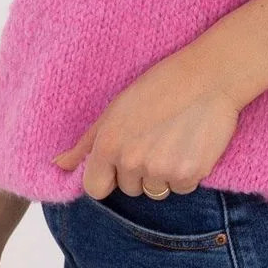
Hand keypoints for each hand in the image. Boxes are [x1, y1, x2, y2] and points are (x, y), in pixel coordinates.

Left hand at [51, 52, 240, 198]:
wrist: (209, 76)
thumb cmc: (160, 86)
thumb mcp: (116, 109)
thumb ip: (86, 143)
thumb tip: (58, 166)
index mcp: (108, 144)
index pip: (95, 189)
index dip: (108, 177)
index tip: (121, 162)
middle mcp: (132, 161)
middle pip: (129, 189)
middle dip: (140, 171)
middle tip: (156, 137)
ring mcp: (161, 170)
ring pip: (156, 190)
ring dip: (164, 174)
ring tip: (175, 139)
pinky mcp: (190, 174)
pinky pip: (182, 188)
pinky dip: (187, 173)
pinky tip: (190, 144)